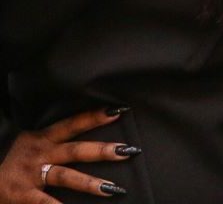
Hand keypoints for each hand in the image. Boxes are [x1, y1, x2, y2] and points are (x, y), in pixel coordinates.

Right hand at [0, 108, 137, 201]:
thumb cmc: (9, 159)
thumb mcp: (29, 143)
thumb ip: (55, 142)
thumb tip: (89, 141)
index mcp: (43, 138)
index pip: (73, 124)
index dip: (95, 117)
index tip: (120, 111)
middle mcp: (39, 154)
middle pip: (76, 150)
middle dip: (103, 150)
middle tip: (129, 150)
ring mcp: (31, 175)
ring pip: (66, 177)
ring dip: (91, 183)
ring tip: (114, 188)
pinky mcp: (21, 195)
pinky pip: (44, 203)